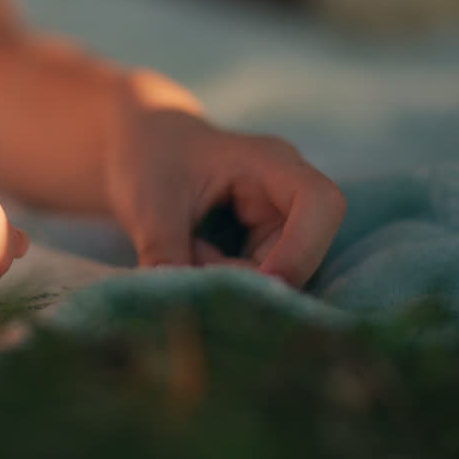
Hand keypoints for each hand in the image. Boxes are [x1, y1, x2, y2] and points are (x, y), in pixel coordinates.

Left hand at [106, 106, 344, 286]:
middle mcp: (285, 192)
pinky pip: (254, 281)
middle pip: (297, 254)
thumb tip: (178, 310)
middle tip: (189, 266)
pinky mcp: (262, 246)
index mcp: (271, 162)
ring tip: (184, 252)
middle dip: (246, 276)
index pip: (320, 204)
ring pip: (275, 275)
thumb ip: (166, 253)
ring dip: (228, 280)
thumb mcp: (148, 204)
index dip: (302, 251)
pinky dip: (221, 281)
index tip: (262, 286)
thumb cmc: (147, 158)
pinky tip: (191, 258)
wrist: (138, 148)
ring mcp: (277, 221)